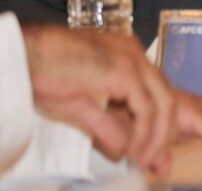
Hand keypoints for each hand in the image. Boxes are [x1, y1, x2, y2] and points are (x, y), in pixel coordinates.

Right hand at [22, 23, 176, 169]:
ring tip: (144, 158)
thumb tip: (122, 149)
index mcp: (127, 54)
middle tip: (153, 157)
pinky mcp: (125, 72)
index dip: (157, 121)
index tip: (150, 147)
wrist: (27, 57)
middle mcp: (136, 53)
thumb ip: (106, 123)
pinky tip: (134, 149)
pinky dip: (145, 132)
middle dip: (164, 130)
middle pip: (166, 95)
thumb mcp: (81, 104)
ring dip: (157, 135)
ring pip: (164, 102)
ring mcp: (133, 60)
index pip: (156, 90)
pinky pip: (146, 108)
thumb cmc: (43, 74)